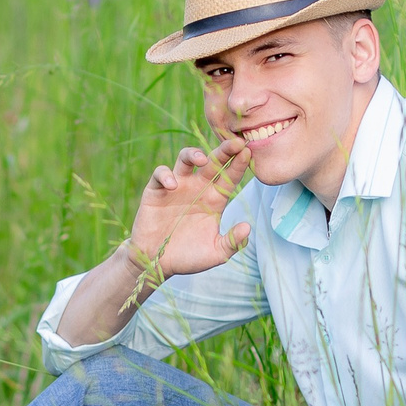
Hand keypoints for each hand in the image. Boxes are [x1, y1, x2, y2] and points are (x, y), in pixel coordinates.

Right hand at [124, 136, 252, 279]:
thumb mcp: (216, 253)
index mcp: (214, 200)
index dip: (238, 165)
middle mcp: (197, 188)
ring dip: (193, 154)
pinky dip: (165, 175)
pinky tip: (173, 185)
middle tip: (236, 143)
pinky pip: (161, 174)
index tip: (249, 153)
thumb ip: (232, 242)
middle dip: (224, 151)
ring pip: (186, 159)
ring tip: (202, 160)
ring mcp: (177, 187)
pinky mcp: (156, 191)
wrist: (156, 262)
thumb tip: (248, 227)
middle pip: (212, 162)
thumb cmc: (188, 257)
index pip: (229, 177)